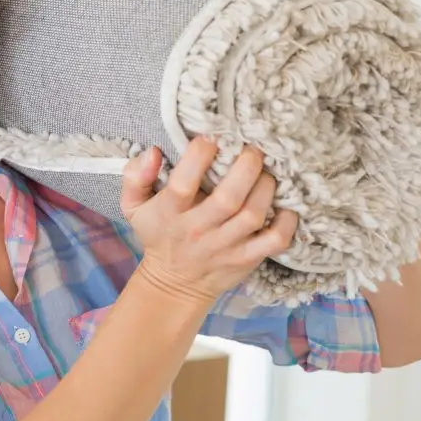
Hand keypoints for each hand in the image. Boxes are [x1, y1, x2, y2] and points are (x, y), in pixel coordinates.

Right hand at [120, 138, 298, 305]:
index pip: (183, 184)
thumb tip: (154, 152)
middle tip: (252, 150)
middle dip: (245, 167)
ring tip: (267, 172)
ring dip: (265, 188)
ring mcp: (225, 247)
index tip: (210, 137)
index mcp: (170, 213)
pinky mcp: (247, 258)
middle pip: (227, 199)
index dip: (199, 157)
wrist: (175, 283)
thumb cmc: (158, 235)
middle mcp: (198, 230)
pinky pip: (274, 241)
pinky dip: (287, 223)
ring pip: (253, 215)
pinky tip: (287, 206)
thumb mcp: (133, 207)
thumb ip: (135, 177)